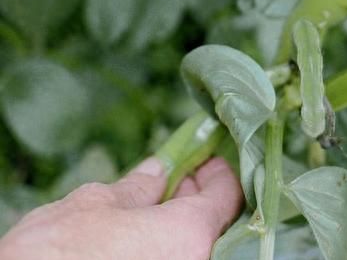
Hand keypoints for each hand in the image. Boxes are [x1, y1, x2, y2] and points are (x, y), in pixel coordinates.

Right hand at [0, 157, 242, 259]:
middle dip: (197, 200)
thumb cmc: (55, 253)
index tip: (205, 160)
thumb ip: (136, 188)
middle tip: (181, 180)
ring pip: (195, 252)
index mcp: (190, 237)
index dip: (216, 172)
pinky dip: (167, 251)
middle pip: (214, 229)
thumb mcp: (94, 206)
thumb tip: (157, 172)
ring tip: (158, 208)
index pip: (225, 198)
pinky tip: (143, 242)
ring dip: (181, 228)